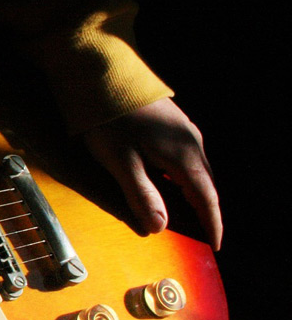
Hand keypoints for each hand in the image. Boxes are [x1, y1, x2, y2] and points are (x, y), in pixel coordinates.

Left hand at [82, 97, 221, 249]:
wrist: (103, 74)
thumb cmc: (108, 119)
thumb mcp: (120, 162)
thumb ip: (141, 195)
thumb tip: (159, 227)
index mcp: (183, 155)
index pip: (205, 198)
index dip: (212, 223)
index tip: (216, 245)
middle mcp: (191, 142)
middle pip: (205, 184)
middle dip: (205, 210)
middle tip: (202, 233)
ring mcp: (184, 131)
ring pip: (196, 170)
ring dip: (194, 193)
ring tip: (187, 213)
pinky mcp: (172, 124)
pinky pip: (186, 157)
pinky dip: (183, 177)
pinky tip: (168, 182)